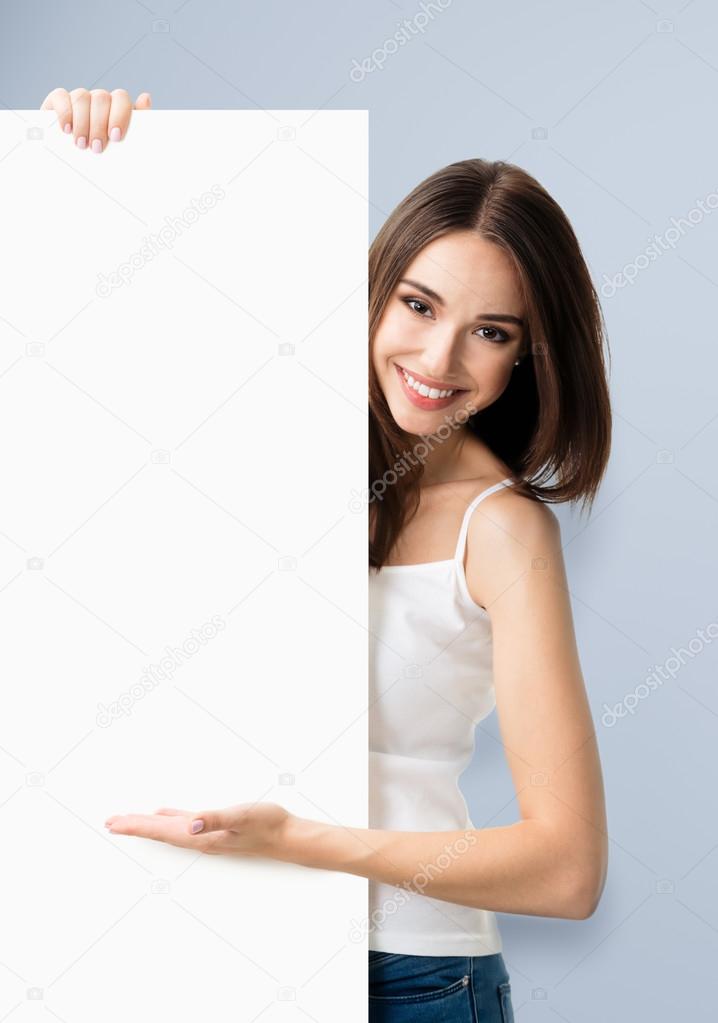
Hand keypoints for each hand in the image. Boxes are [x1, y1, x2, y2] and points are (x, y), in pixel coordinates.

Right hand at [40, 87, 151, 152]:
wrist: (75, 166)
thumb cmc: (105, 155)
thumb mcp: (123, 146)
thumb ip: (136, 125)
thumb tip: (146, 97)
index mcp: (116, 107)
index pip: (120, 98)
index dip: (119, 114)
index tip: (115, 137)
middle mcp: (98, 100)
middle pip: (101, 98)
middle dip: (99, 124)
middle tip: (97, 147)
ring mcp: (79, 99)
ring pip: (82, 97)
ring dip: (82, 122)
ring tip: (81, 144)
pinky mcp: (58, 101)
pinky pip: (61, 95)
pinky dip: (64, 111)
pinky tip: (67, 128)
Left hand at [104, 801, 293, 857]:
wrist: (288, 837)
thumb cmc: (267, 825)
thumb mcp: (242, 816)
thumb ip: (216, 819)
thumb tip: (190, 824)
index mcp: (202, 837)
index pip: (162, 831)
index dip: (137, 827)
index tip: (113, 824)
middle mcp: (200, 839)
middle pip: (160, 833)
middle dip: (134, 827)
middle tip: (109, 823)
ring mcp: (208, 836)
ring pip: (170, 830)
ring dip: (148, 825)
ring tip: (128, 822)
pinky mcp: (217, 829)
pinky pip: (185, 824)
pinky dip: (169, 819)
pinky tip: (165, 815)